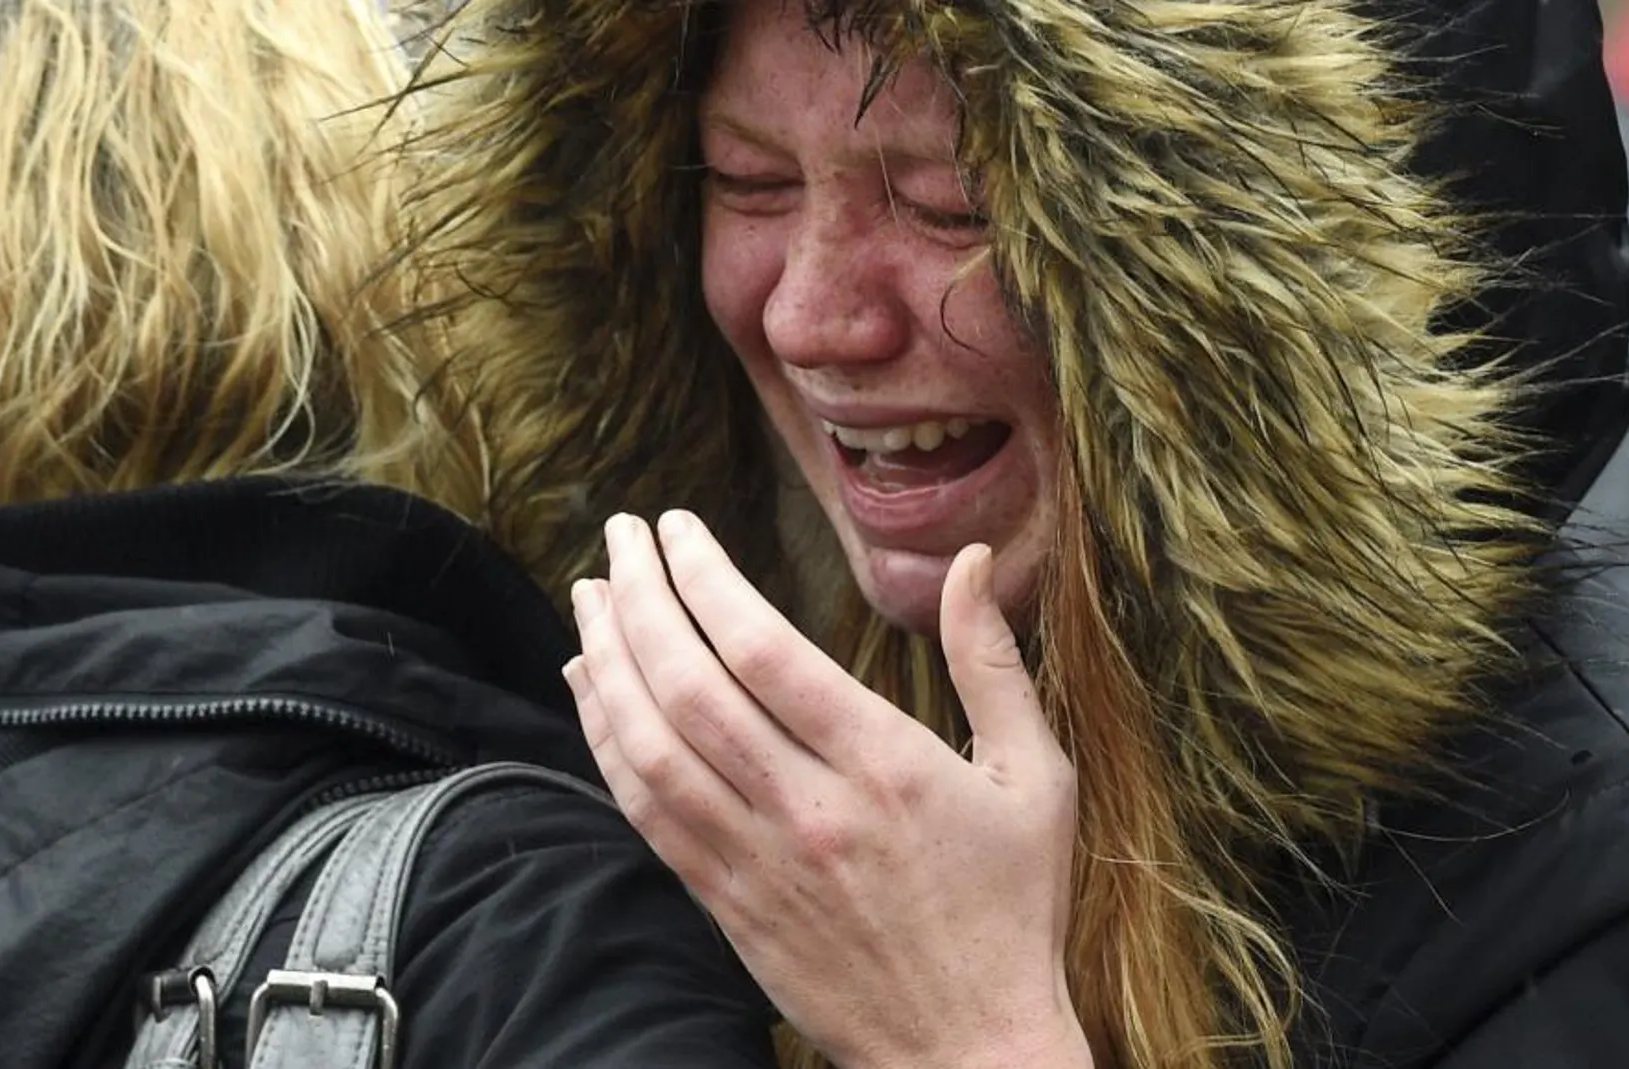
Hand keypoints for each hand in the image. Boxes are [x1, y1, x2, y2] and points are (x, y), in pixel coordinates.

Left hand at [564, 511, 1089, 1068]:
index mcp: (886, 766)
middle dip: (640, 597)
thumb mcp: (1039, 779)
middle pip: (691, 687)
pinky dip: (604, 742)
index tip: (676, 528)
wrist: (969, 1049)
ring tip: (590, 595)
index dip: (705, 578)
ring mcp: (756, 860)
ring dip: (607, 662)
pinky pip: (644, 812)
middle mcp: (808, 809)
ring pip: (651, 747)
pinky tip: (590, 690)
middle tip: (618, 535)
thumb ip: (992, 664)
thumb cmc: (1014, 907)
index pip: (764, 650)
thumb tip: (970, 558)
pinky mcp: (724, 903)